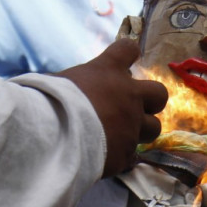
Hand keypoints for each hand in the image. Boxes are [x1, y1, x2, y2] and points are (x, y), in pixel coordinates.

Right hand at [58, 39, 167, 176]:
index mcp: (108, 71)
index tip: (128, 57)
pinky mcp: (127, 152)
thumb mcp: (56, 82)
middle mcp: (128, 96)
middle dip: (151, 100)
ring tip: (122, 135)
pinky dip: (122, 155)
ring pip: (154, 128)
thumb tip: (61, 88)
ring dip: (140, 130)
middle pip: (159, 93)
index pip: (127, 49)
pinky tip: (108, 157)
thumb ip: (71, 84)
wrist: (54, 136)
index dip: (129, 52)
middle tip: (135, 106)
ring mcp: (131, 125)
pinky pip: (132, 155)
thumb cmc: (47, 102)